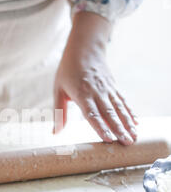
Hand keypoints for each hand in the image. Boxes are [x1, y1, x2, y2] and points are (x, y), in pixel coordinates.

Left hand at [53, 12, 136, 144]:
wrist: (85, 48)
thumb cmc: (68, 70)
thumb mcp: (58, 90)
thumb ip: (59, 112)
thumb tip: (55, 132)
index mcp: (81, 93)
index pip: (92, 113)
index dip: (100, 126)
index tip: (108, 138)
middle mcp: (97, 92)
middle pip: (109, 113)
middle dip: (119, 129)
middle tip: (127, 142)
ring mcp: (107, 89)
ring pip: (119, 108)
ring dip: (127, 123)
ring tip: (134, 136)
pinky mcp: (114, 87)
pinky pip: (123, 101)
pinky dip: (130, 112)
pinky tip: (136, 122)